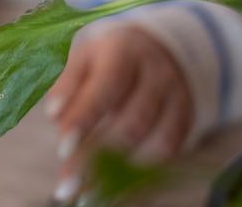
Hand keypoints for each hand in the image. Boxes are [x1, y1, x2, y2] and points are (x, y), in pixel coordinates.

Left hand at [45, 25, 193, 200]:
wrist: (158, 49)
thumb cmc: (107, 59)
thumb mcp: (83, 58)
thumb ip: (67, 83)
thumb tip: (54, 114)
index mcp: (124, 52)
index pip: (108, 86)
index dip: (86, 118)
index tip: (63, 149)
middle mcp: (157, 75)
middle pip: (132, 122)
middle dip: (97, 157)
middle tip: (67, 185)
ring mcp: (177, 100)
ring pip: (155, 143)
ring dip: (120, 175)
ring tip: (86, 196)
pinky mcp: (187, 122)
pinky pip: (168, 156)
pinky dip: (143, 179)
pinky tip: (114, 195)